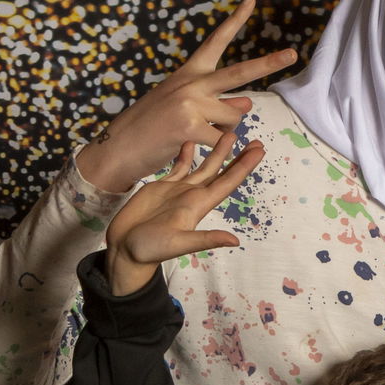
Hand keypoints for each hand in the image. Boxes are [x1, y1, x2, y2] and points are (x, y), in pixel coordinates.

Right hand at [75, 0, 294, 192]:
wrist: (118, 147)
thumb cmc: (154, 127)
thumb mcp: (184, 107)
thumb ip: (216, 101)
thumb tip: (248, 103)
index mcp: (189, 73)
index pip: (216, 41)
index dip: (235, 20)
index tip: (252, 0)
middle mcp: (192, 83)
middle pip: (239, 72)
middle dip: (269, 63)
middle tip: (293, 54)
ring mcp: (190, 103)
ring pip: (235, 116)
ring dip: (225, 129)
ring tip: (196, 134)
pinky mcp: (188, 126)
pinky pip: (222, 139)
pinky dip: (215, 148)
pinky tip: (191, 147)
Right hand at [105, 132, 265, 294]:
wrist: (124, 250)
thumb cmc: (149, 250)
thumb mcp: (178, 244)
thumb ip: (205, 239)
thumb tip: (235, 241)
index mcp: (199, 205)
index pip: (227, 182)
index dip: (244, 167)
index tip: (259, 151)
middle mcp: (192, 196)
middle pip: (221, 172)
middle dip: (238, 157)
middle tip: (256, 141)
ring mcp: (178, 191)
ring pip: (202, 167)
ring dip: (216, 152)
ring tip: (228, 134)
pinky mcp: (161, 187)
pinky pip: (178, 167)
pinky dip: (186, 154)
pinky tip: (192, 140)